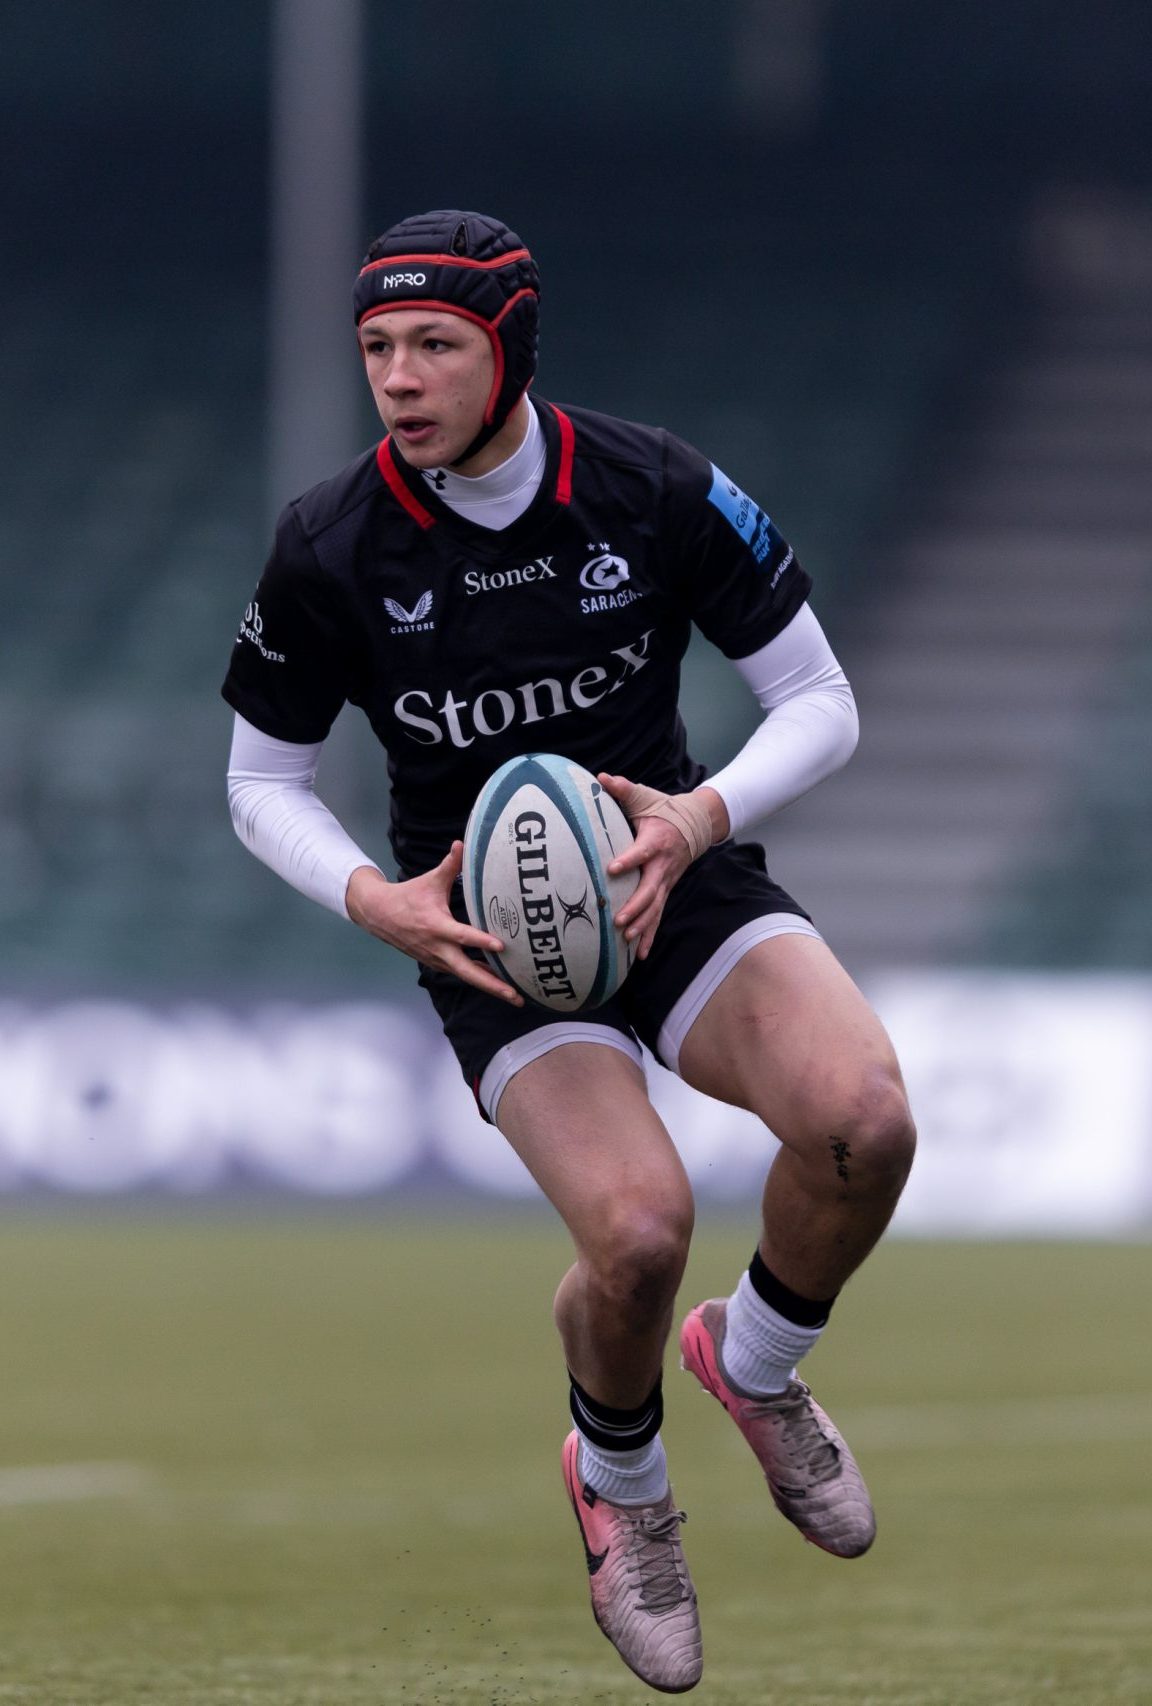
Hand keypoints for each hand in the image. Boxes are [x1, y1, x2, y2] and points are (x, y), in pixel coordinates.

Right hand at [345, 843, 522, 1004]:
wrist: (379, 915)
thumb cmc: (408, 897)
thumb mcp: (430, 880)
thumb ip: (450, 864)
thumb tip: (462, 843)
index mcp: (436, 926)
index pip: (462, 936)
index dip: (481, 942)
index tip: (501, 947)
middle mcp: (438, 948)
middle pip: (468, 972)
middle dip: (492, 985)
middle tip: (515, 995)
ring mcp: (437, 959)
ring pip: (466, 977)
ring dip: (489, 987)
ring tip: (514, 997)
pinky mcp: (437, 963)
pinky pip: (461, 974)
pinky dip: (479, 980)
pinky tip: (498, 984)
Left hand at [597, 775, 728, 960]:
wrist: (695, 824)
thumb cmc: (663, 809)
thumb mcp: (644, 797)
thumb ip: (622, 789)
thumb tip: (600, 777)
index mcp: (655, 841)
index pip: (642, 852)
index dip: (628, 860)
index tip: (613, 868)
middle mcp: (662, 865)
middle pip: (650, 890)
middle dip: (635, 907)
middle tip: (618, 920)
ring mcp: (666, 881)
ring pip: (655, 908)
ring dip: (642, 925)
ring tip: (627, 940)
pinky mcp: (665, 890)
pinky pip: (657, 916)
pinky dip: (649, 935)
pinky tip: (639, 954)